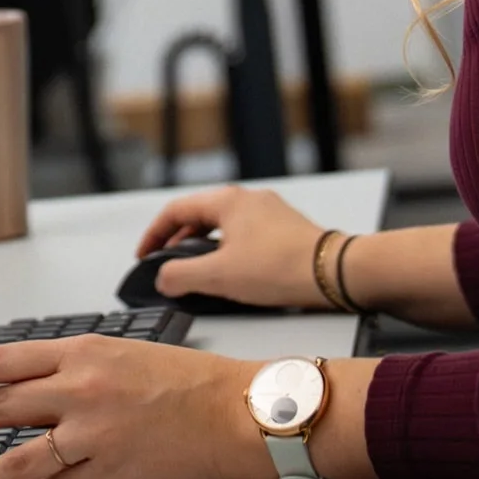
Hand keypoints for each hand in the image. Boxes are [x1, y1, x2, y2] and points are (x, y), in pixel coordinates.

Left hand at [0, 336, 270, 478]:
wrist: (239, 411)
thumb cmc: (193, 382)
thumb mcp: (125, 352)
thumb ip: (78, 367)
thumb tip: (34, 388)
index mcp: (83, 353)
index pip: (0, 362)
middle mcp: (80, 389)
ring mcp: (93, 434)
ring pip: (16, 460)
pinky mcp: (110, 472)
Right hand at [134, 184, 330, 308]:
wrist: (333, 273)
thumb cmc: (283, 268)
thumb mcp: (218, 276)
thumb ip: (180, 276)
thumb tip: (163, 279)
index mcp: (228, 201)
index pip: (176, 211)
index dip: (154, 235)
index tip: (145, 255)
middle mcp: (249, 199)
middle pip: (199, 215)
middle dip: (177, 241)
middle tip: (166, 263)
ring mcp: (269, 212)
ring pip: (223, 225)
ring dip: (203, 246)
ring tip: (196, 270)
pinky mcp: (285, 229)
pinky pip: (244, 235)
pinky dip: (227, 250)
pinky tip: (232, 271)